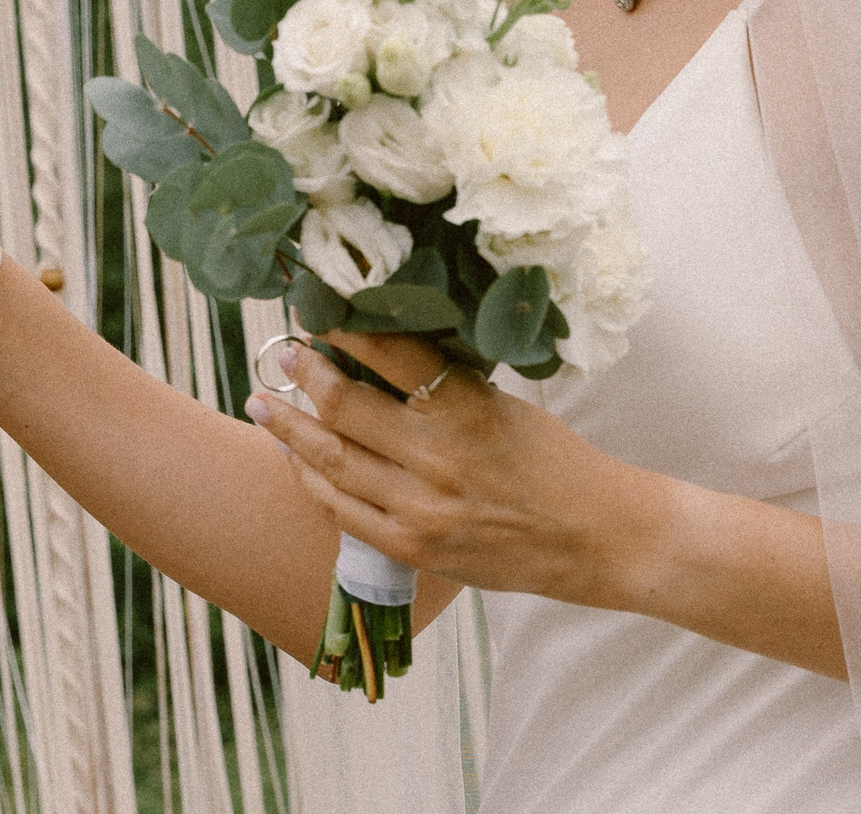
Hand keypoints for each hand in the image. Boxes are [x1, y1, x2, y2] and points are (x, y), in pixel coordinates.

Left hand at [245, 329, 674, 611]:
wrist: (598, 539)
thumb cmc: (554, 463)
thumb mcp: (503, 405)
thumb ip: (442, 385)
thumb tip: (375, 350)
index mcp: (468, 409)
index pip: (388, 353)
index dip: (343, 329)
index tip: (318, 312)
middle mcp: (439, 458)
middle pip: (344, 406)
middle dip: (304, 374)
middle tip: (283, 352)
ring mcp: (422, 510)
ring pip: (330, 460)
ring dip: (288, 428)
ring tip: (262, 402)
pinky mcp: (414, 549)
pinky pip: (341, 510)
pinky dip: (312, 479)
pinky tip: (296, 457)